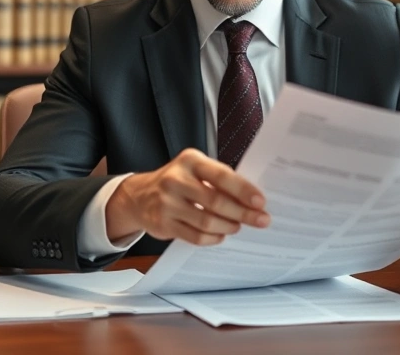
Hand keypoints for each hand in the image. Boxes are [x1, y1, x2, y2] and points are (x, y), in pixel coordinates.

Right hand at [105, 148, 270, 245]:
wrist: (138, 196)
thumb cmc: (177, 181)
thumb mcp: (195, 169)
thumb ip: (219, 180)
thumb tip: (252, 199)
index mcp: (190, 161)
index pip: (221, 176)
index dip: (243, 190)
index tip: (260, 202)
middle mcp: (176, 180)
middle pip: (216, 202)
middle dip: (243, 213)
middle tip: (261, 220)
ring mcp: (167, 203)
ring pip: (207, 222)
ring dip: (228, 226)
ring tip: (237, 226)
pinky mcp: (163, 223)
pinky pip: (195, 236)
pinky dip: (213, 238)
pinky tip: (220, 235)